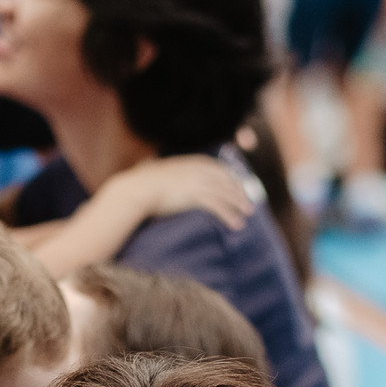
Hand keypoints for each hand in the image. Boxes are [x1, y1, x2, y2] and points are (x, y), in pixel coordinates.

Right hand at [109, 154, 256, 231]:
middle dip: (239, 191)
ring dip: (239, 203)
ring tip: (247, 214)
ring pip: (226, 192)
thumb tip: (149, 165)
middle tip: (248, 202)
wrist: (137, 189)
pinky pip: (218, 206)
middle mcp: (198, 169)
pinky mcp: (195, 195)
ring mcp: (197, 181)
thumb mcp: (155, 170)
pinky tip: (237, 224)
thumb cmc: (141, 183)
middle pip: (226, 179)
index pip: (219, 168)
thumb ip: (161, 168)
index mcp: (191, 162)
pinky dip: (230, 215)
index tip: (238, 187)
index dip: (231, 178)